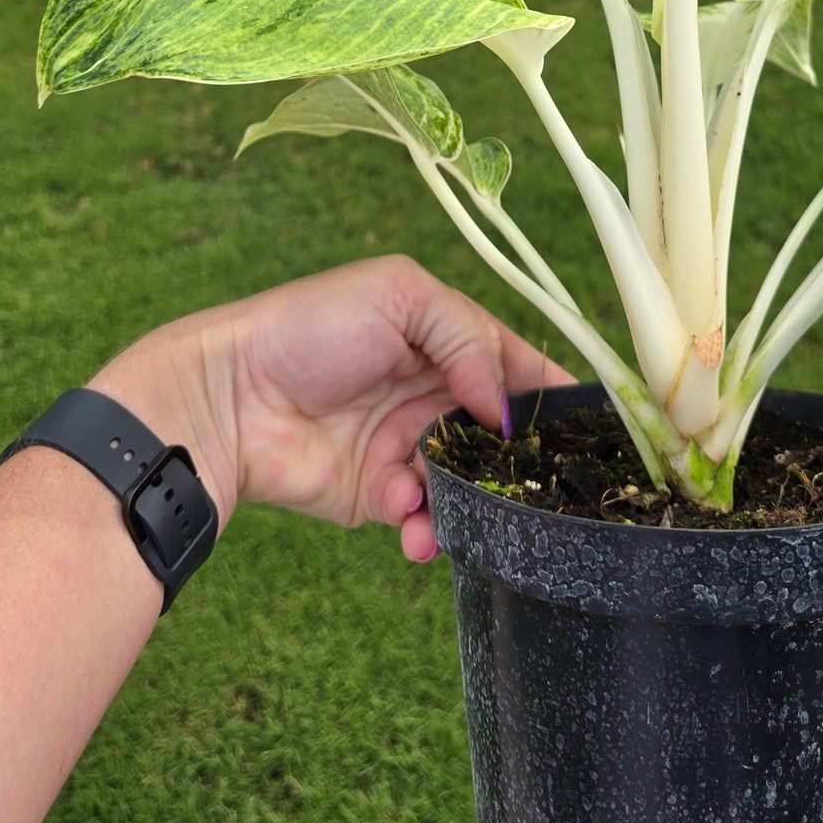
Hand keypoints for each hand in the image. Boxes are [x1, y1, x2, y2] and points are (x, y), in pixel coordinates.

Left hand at [90, 256, 573, 561]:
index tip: (595, 429)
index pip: (516, 364)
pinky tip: (410, 523)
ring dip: (473, 500)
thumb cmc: (309, 328)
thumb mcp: (399, 297)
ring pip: (468, 483)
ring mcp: (406, 445)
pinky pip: (423, 517)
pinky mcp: (377, 495)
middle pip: (501, 434)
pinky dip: (425, 525)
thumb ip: (467, 338)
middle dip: (522, 462)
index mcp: (444, 337)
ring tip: (456, 507)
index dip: (554, 394)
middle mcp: (433, 392)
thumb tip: (505, 406)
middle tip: (544, 488)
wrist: (227, 398)